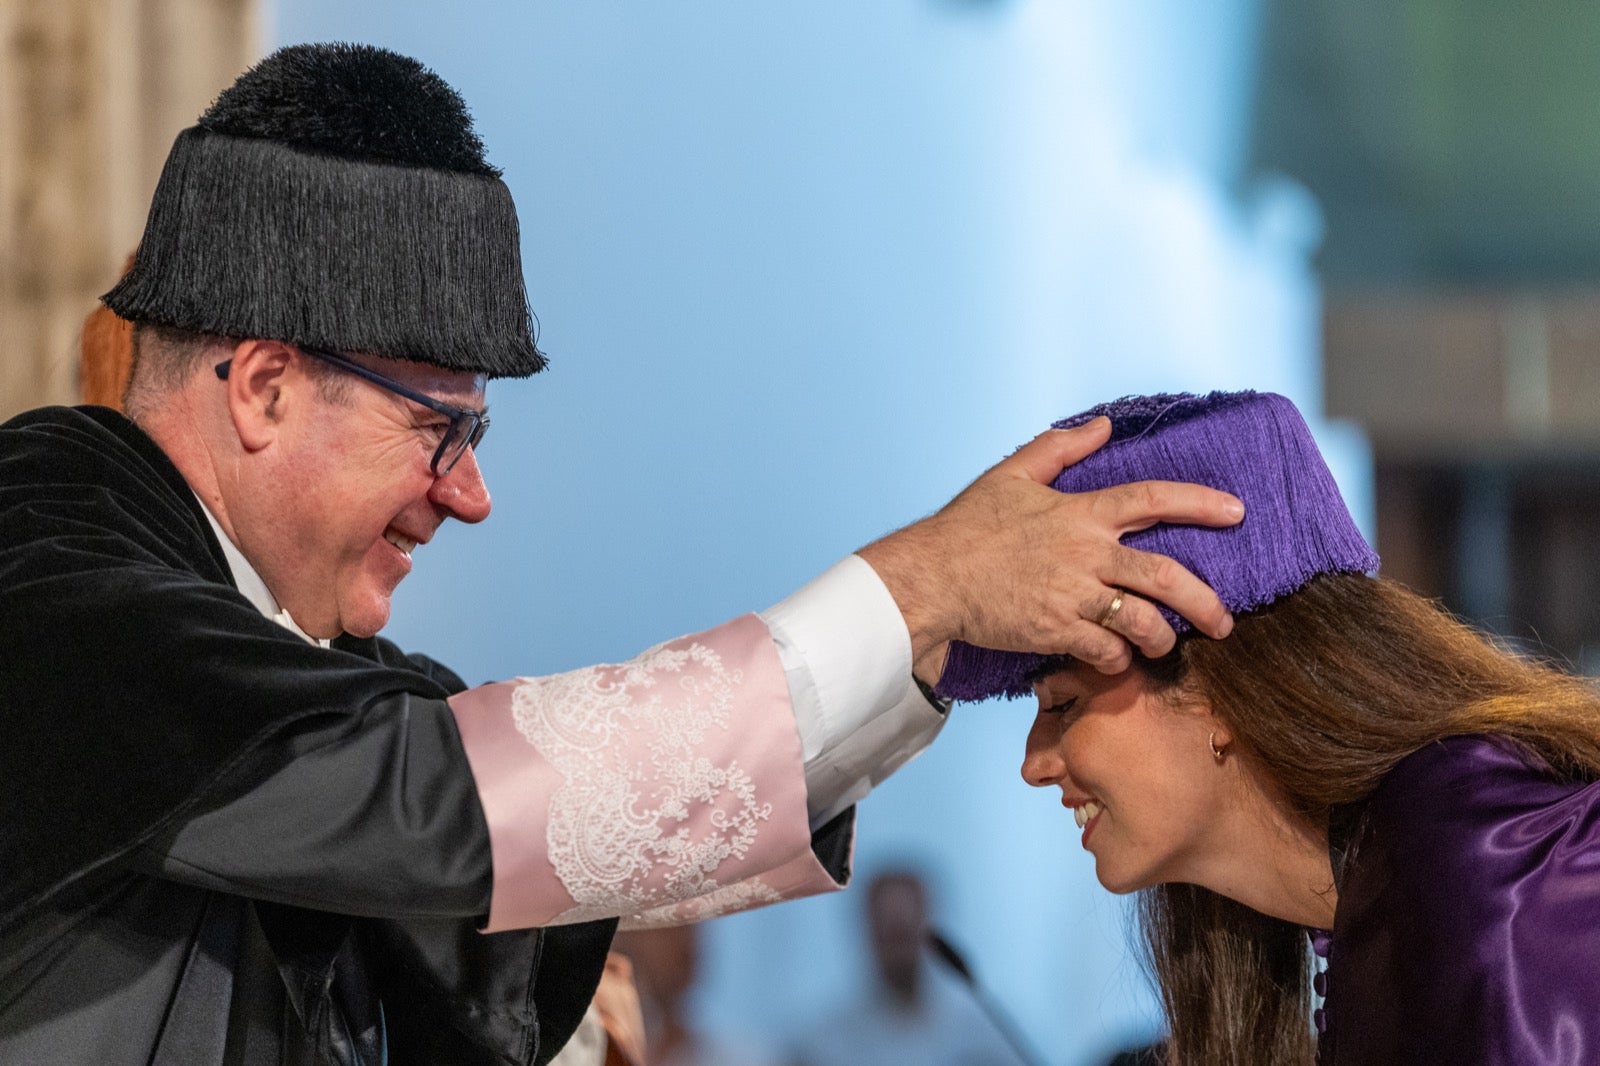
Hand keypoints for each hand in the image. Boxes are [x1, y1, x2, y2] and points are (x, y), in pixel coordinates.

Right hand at [856, 417, 1241, 683]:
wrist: (932, 577)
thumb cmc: (968, 526)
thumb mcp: (1012, 474)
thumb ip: (1060, 448)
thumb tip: (1103, 426)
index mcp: (1081, 513)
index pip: (1154, 499)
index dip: (1201, 503)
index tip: (1236, 511)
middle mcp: (1086, 554)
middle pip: (1167, 577)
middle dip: (1205, 603)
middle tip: (1224, 622)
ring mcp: (1073, 596)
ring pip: (1143, 622)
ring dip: (1163, 638)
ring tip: (1167, 644)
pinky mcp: (1055, 631)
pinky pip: (1106, 651)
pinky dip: (1118, 659)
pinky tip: (1117, 659)